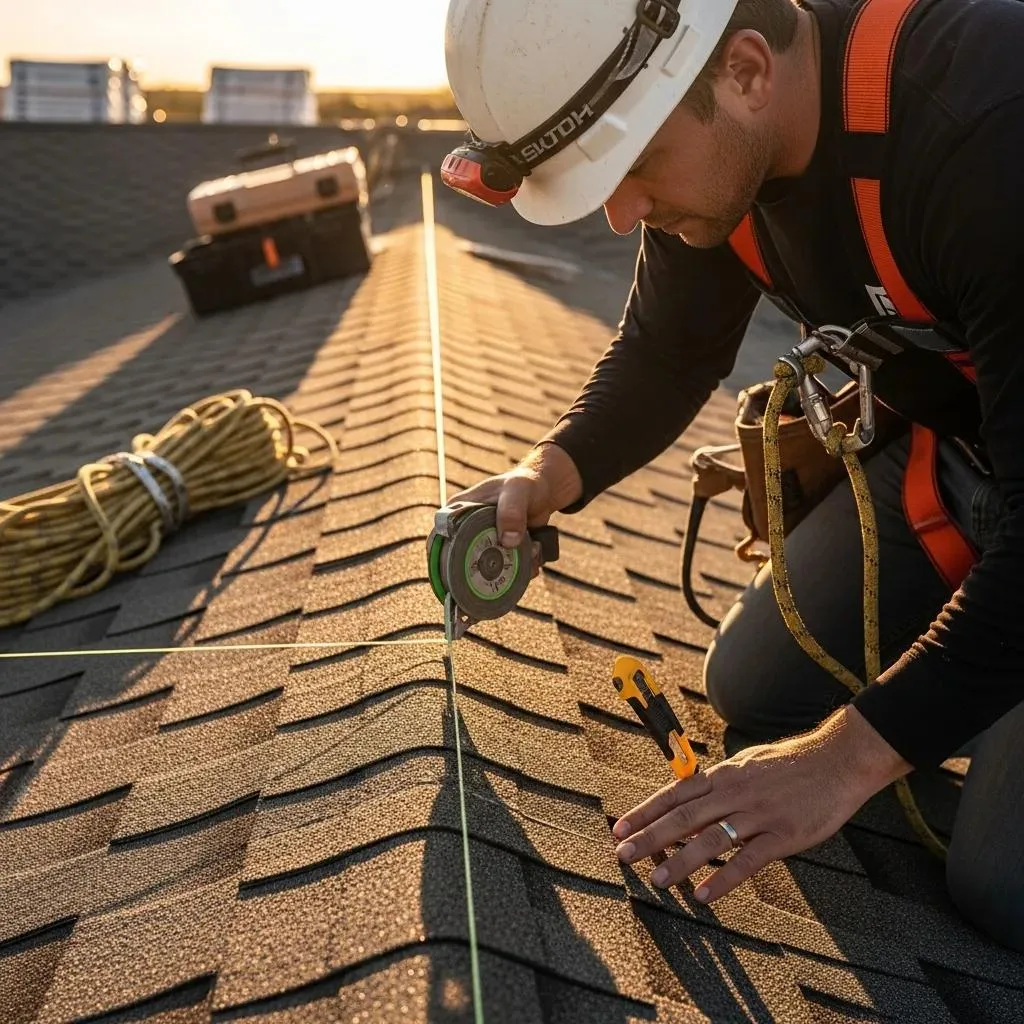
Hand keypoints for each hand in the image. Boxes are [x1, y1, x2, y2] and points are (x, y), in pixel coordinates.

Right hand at [449, 443, 581, 557]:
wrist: (544, 490)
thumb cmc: (525, 483)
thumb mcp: (517, 490)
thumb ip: (511, 511)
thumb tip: (507, 541)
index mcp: (458, 510)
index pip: (441, 538)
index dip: (445, 559)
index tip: (466, 571)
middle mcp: (467, 528)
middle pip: (465, 561)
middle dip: (493, 567)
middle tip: (518, 554)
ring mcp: (484, 542)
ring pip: (490, 569)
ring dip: (514, 567)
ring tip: (533, 549)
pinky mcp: (500, 551)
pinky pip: (507, 570)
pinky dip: (523, 567)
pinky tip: (535, 553)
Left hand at [612, 706, 910, 901]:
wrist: (837, 761)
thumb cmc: (790, 764)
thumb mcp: (746, 765)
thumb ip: (717, 785)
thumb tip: (687, 800)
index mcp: (723, 776)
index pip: (675, 794)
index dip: (645, 812)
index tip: (620, 828)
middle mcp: (734, 793)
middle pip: (684, 816)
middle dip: (650, 836)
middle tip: (622, 854)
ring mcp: (758, 815)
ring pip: (711, 839)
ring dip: (680, 861)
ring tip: (656, 879)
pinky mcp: (783, 836)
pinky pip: (748, 860)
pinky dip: (724, 878)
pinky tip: (705, 894)